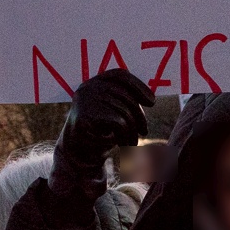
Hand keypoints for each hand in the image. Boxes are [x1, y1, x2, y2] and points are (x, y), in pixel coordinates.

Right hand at [48, 69, 154, 202]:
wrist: (77, 153)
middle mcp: (88, 87)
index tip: (152, 102)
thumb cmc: (99, 131)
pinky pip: (119, 122)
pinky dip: (126, 135)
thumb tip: (151, 98)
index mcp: (95, 82)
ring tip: (133, 142)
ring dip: (132, 130)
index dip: (139, 86)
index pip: (120, 75)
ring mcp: (85, 99)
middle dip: (139, 115)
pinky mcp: (85, 114)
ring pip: (124, 111)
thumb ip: (124, 100)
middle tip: (144, 132)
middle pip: (125, 96)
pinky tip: (124, 144)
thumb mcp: (112, 111)